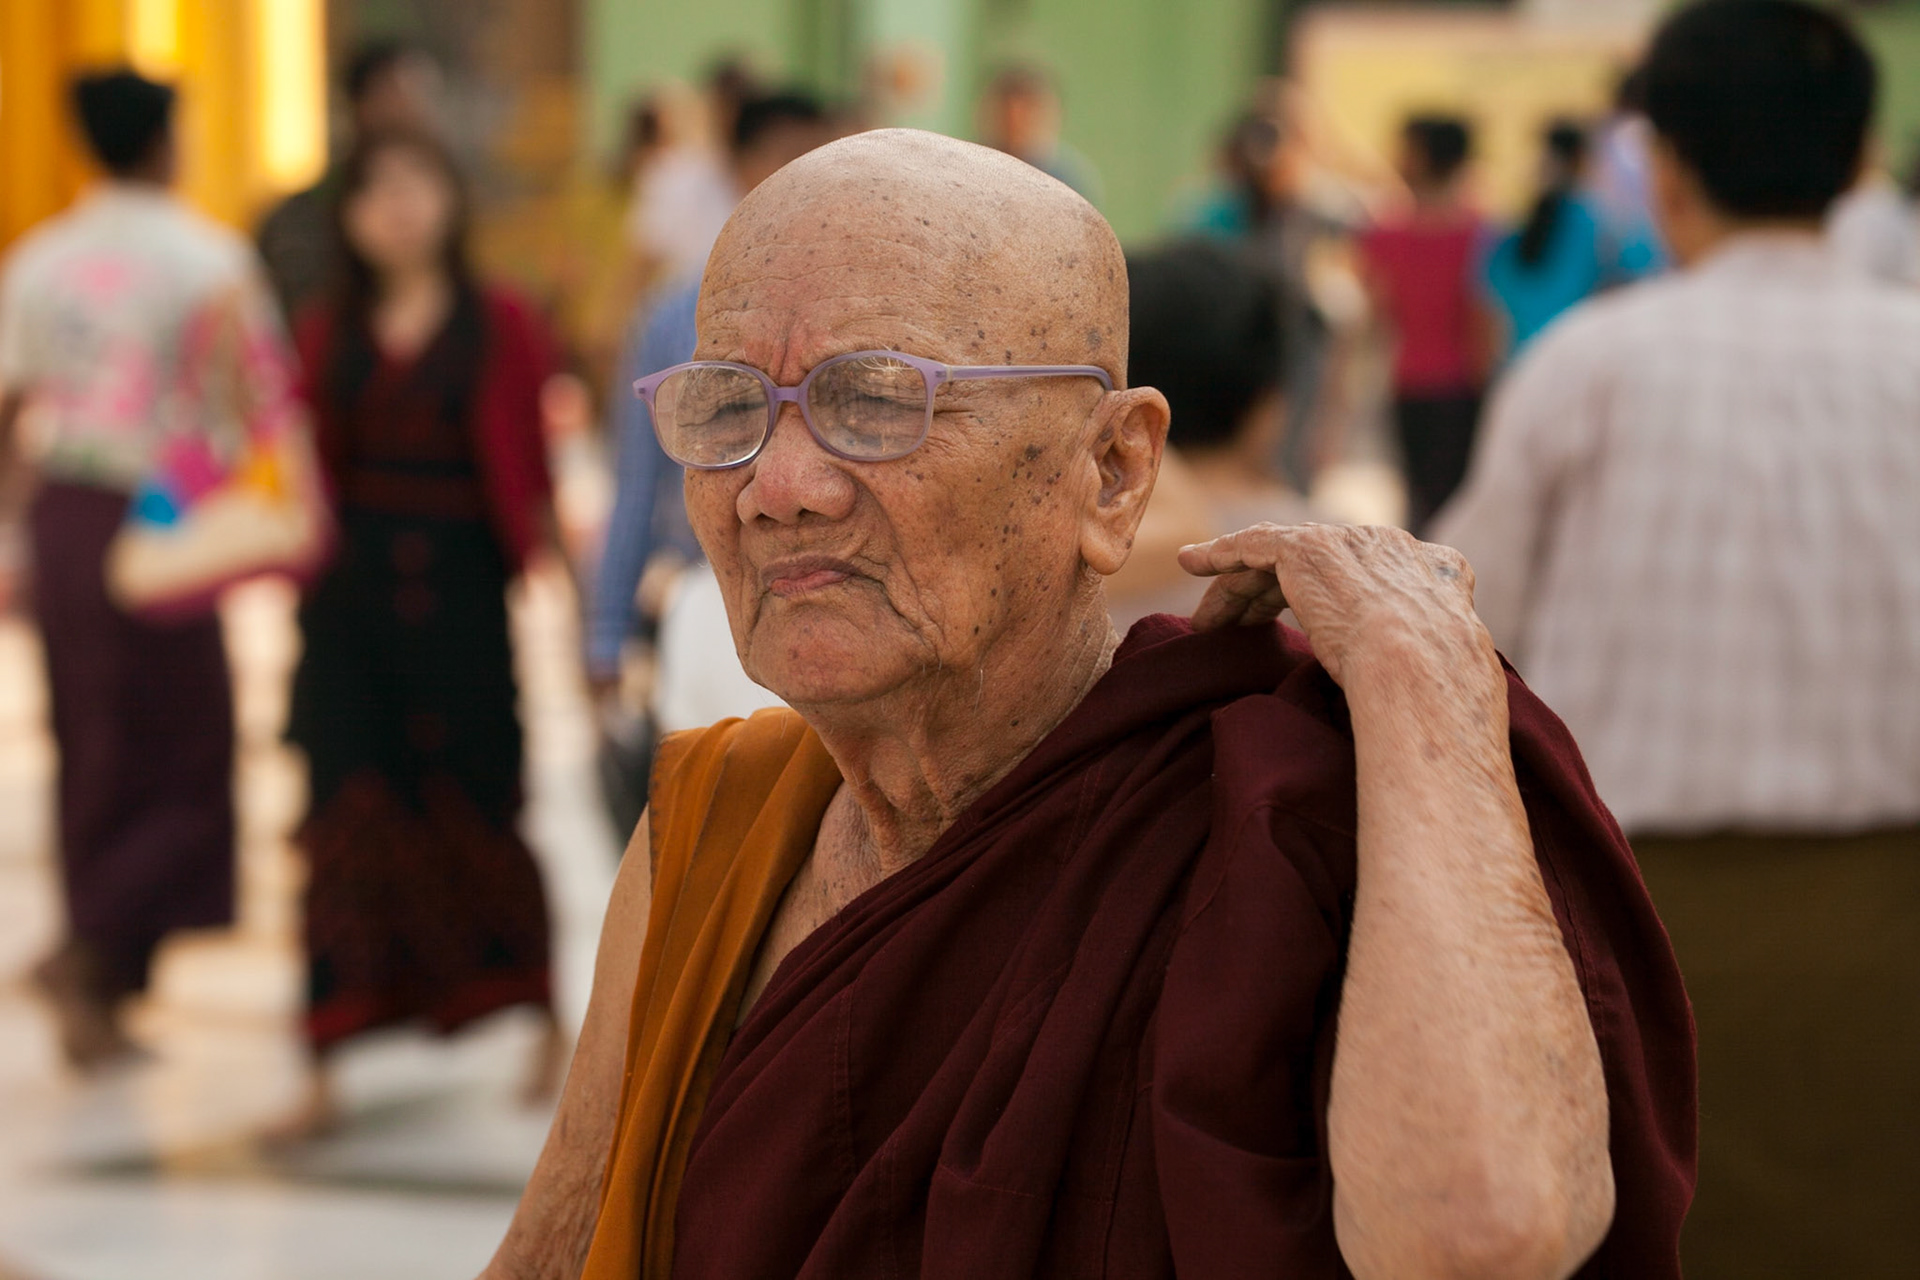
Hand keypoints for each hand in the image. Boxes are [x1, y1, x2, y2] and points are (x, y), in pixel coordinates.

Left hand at [1177, 523, 1492, 688]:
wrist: (1420, 665)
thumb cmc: (1435, 690)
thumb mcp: (1441, 670)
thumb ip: (1426, 658)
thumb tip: (1426, 689)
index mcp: (1431, 571)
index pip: (1364, 579)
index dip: (1329, 601)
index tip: (1308, 625)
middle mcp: (1388, 546)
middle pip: (1316, 567)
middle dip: (1275, 595)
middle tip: (1243, 628)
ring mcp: (1347, 543)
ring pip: (1278, 559)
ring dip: (1240, 589)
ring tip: (1207, 620)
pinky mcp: (1306, 549)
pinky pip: (1252, 544)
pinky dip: (1220, 552)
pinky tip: (1190, 562)